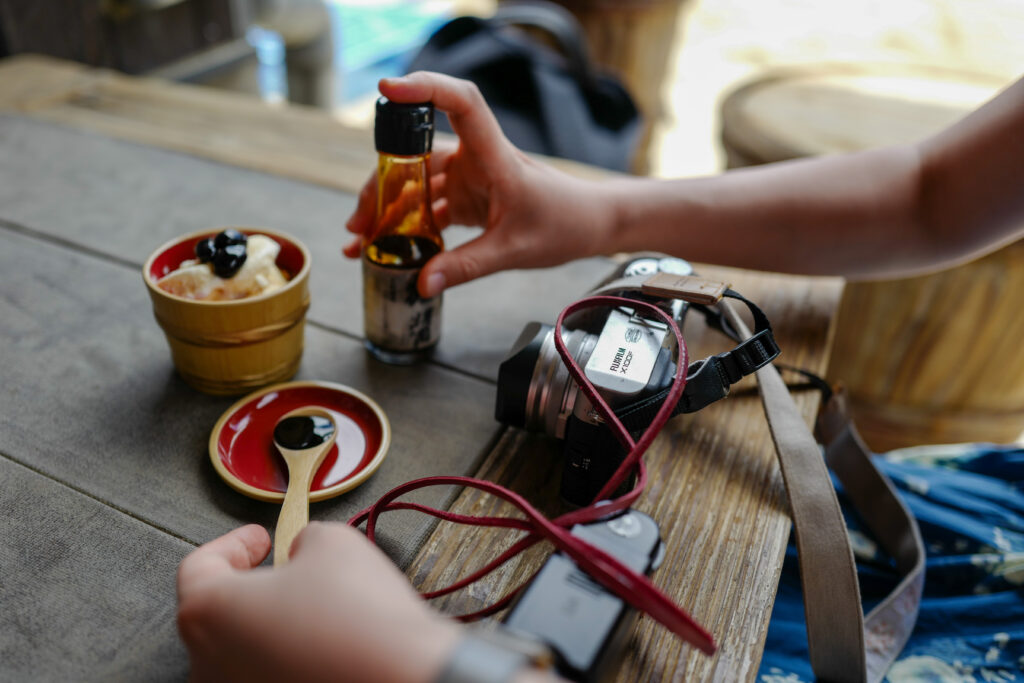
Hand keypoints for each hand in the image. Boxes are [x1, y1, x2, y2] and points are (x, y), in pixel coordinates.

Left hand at [177, 523, 460, 682]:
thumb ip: (302, 541)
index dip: (233, 544)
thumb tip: (302, 554)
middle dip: (251, 585)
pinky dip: (285, 657)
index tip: (260, 538)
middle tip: (286, 569)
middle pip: (215, 614)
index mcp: (209, 611)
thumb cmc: (359, 615)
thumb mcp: (332, 542)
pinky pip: (264, 675)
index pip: (200, 567)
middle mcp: (207, 662)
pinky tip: (322, 645)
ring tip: (312, 607)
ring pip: (240, 650)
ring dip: (267, 624)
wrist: (400, 677)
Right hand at [344, 71, 614, 296]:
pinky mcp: (467, 198)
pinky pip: (428, 208)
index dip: (426, 88)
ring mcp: (469, 178)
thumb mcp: (514, 251)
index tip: (388, 88)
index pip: (461, 104)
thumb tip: (422, 284)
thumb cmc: (563, 224)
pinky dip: (406, 227)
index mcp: (494, 156)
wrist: (588, 226)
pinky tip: (384, 247)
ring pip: (416, 185)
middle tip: (358, 222)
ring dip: (387, 211)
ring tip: (360, 241)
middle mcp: (476, 160)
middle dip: (380, 186)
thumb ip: (466, 267)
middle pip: (416, 157)